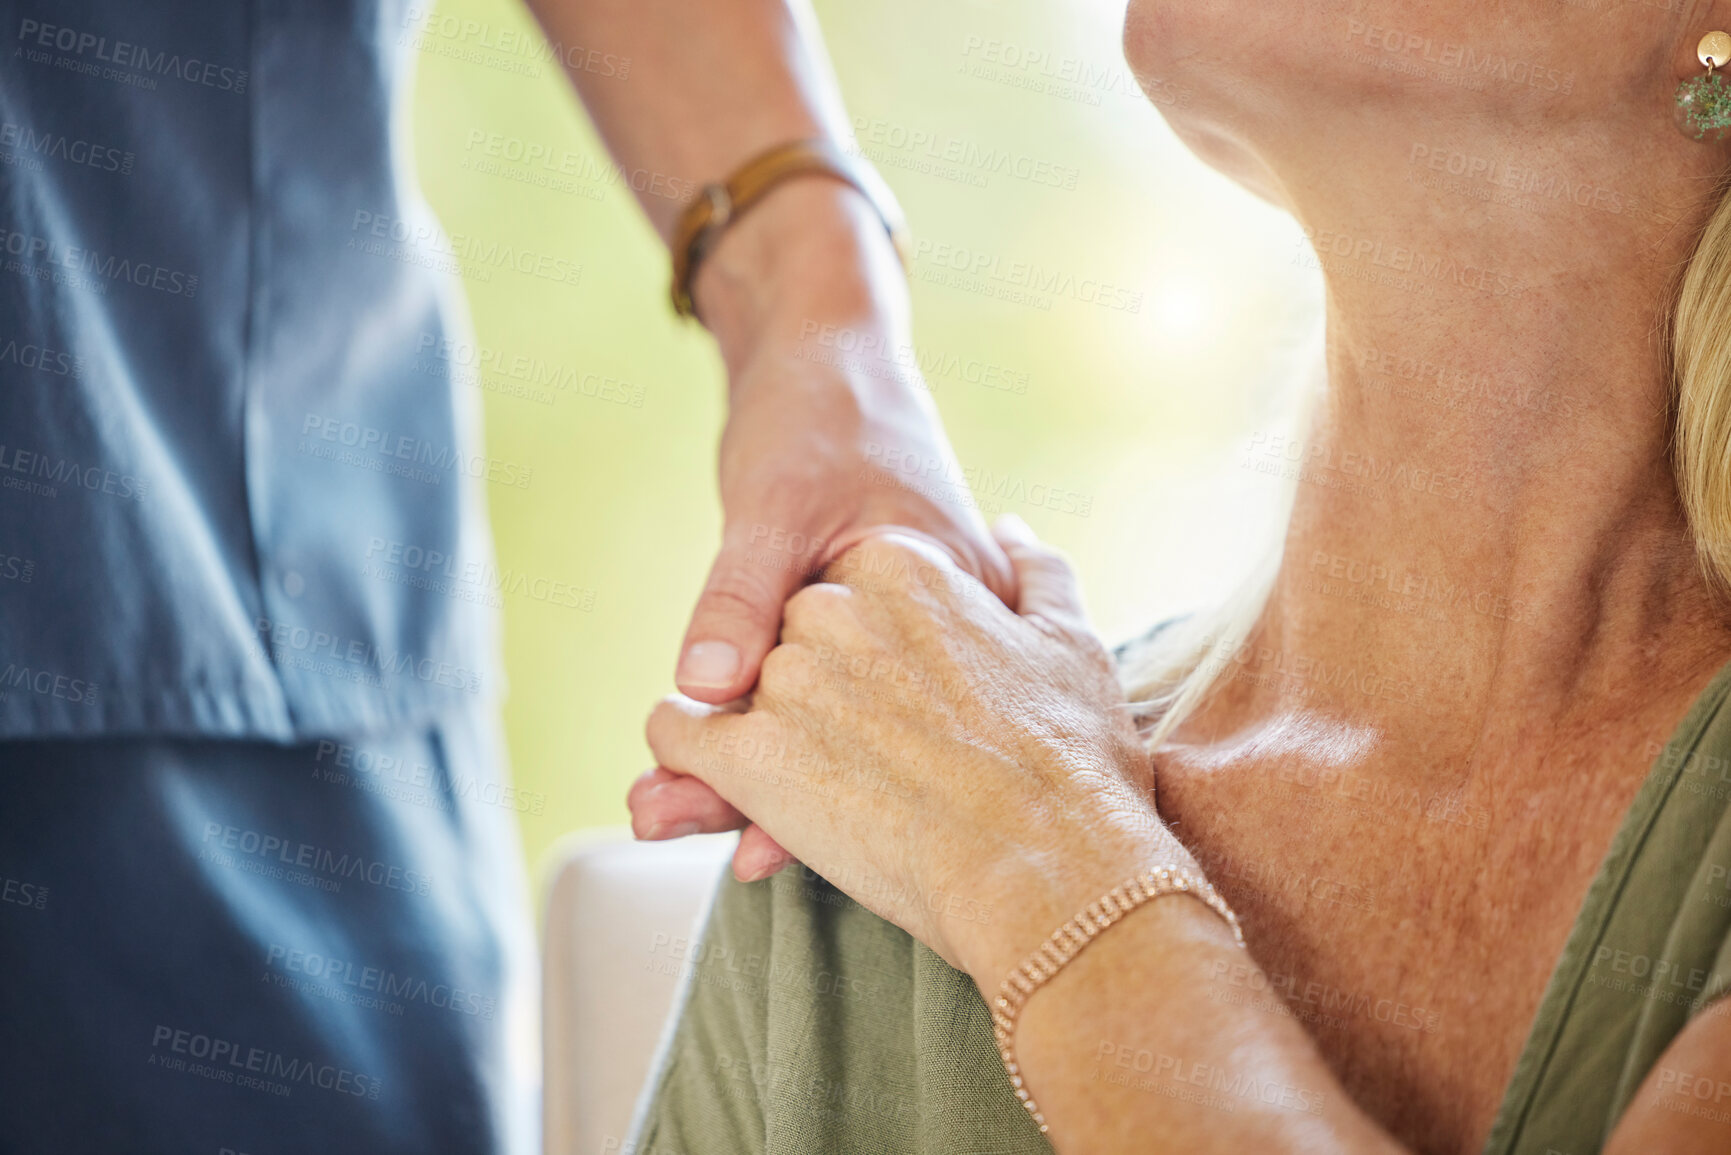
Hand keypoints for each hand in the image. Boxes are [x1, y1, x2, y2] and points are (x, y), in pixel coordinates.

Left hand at [637, 183, 1016, 880]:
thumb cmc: (823, 418)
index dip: (817, 791)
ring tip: (653, 812)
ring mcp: (877, 633)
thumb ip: (744, 588)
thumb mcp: (779, 499)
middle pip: (842, 737)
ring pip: (814, 726)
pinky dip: (735, 731)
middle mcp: (920, 626)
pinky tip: (675, 771)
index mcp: (940, 590)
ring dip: (736, 774)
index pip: (884, 717)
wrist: (824, 358)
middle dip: (756, 798)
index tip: (747, 851)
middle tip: (668, 830)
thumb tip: (702, 685)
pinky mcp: (826, 629)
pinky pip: (789, 697)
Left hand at [645, 519, 1190, 986]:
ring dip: (744, 728)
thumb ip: (1036, 573)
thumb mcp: (1070, 642)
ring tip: (786, 782)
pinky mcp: (747, 755)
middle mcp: (831, 609)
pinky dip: (684, 756)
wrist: (1052, 864)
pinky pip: (678, 733)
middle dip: (805, 691)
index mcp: (902, 564)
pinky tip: (707, 778)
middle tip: (849, 755)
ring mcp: (785, 678)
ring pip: (730, 689)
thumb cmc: (1073, 759)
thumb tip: (1012, 528)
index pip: (849, 594)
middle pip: (789, 641)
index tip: (897, 703)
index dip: (865, 652)